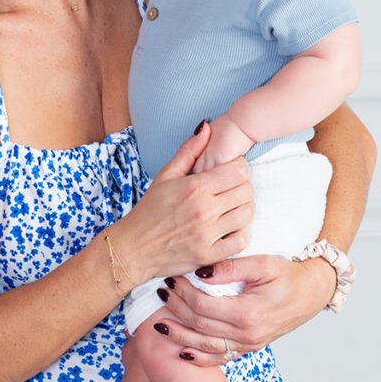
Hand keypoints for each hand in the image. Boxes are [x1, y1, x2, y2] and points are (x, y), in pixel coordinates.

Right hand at [111, 125, 253, 284]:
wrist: (133, 248)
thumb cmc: (148, 210)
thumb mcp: (165, 176)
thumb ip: (189, 151)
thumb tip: (206, 126)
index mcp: (194, 187)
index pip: (238, 170)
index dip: (238, 167)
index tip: (229, 171)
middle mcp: (204, 210)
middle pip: (246, 191)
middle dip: (241, 187)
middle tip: (229, 190)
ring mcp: (208, 234)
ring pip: (246, 214)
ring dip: (241, 208)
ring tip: (228, 208)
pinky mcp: (209, 255)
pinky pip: (241, 240)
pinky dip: (238, 233)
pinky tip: (226, 228)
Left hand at [152, 251, 337, 365]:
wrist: (313, 292)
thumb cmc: (289, 273)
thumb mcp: (263, 263)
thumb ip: (231, 267)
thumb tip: (200, 273)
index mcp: (248, 313)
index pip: (202, 306)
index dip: (182, 293)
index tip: (170, 278)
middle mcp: (247, 335)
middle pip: (200, 326)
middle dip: (175, 310)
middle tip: (160, 293)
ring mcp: (249, 345)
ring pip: (206, 347)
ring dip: (180, 337)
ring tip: (159, 324)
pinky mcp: (251, 349)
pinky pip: (221, 359)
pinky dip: (199, 358)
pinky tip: (181, 352)